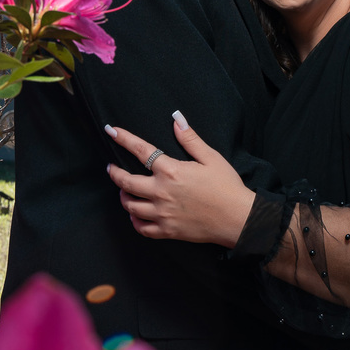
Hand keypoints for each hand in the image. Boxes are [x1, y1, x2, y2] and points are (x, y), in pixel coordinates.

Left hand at [105, 112, 255, 246]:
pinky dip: (134, 221)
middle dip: (115, 173)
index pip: (140, 151)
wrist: (238, 219)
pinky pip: (142, 228)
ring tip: (124, 191)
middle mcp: (161, 192)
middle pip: (126, 182)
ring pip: (130, 206)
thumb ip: (190, 139)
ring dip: (123, 197)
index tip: (111, 131)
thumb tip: (176, 118)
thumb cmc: (227, 186)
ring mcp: (163, 214)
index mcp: (171, 171)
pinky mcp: (168, 231)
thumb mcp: (211, 158)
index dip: (123, 138)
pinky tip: (135, 214)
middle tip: (112, 168)